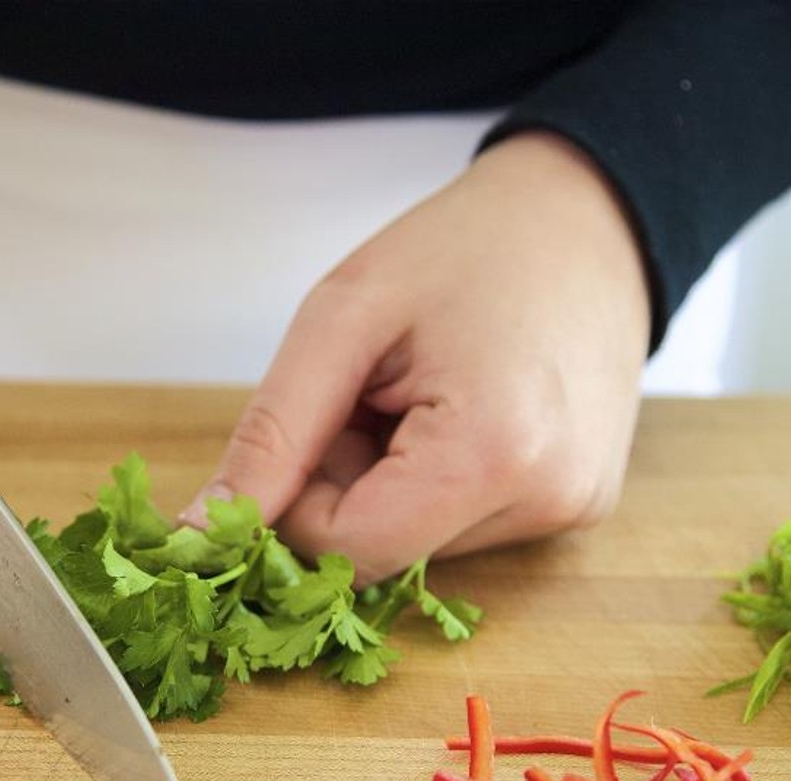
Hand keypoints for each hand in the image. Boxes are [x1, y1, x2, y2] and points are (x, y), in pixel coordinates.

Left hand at [183, 131, 652, 584]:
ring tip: (421, 395)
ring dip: (387, 484)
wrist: (588, 216)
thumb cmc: (467, 246)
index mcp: (494, 455)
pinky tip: (458, 414)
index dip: (296, 503)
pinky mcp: (577, 508)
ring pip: (417, 545)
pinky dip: (433, 483)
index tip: (306, 428)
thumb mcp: (344, 318)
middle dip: (346, 487)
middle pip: (382, 554)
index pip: (345, 551)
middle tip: (371, 395)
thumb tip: (202, 534)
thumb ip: (272, 436)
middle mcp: (547, 501)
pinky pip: (464, 526)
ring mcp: (570, 511)